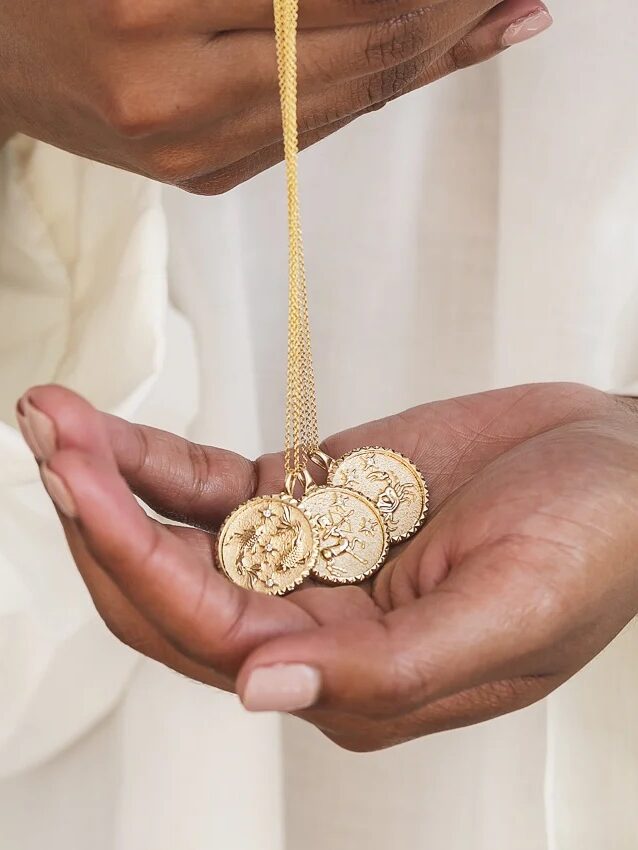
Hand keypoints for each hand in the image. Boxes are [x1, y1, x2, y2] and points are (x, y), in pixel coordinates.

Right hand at [0, 0, 550, 192]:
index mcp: (151, 10)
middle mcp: (173, 94)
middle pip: (356, 56)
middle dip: (449, 19)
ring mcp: (189, 152)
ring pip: (346, 101)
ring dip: (432, 59)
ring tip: (498, 21)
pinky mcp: (199, 175)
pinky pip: (313, 128)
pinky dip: (377, 90)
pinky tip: (428, 61)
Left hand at [19, 382, 636, 751]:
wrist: (620, 464)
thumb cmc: (593, 542)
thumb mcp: (508, 612)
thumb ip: (386, 672)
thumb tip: (260, 697)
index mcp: (353, 680)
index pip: (210, 635)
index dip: (135, 559)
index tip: (78, 479)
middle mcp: (312, 627)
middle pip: (169, 589)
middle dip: (98, 517)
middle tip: (47, 435)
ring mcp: (304, 557)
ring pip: (177, 532)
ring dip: (110, 477)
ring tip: (51, 413)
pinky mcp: (310, 496)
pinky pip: (213, 485)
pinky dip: (156, 457)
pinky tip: (106, 424)